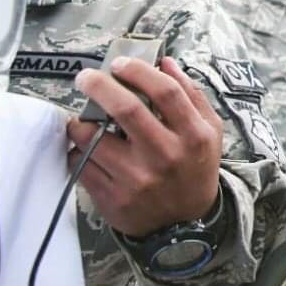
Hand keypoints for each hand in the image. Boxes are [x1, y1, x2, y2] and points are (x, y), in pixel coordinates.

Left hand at [66, 57, 223, 238]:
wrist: (184, 223)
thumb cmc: (195, 168)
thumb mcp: (208, 131)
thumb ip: (190, 95)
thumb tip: (164, 62)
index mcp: (193, 136)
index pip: (165, 92)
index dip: (139, 71)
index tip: (119, 64)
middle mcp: (165, 156)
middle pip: (126, 109)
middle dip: (99, 85)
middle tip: (86, 77)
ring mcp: (137, 178)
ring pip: (93, 138)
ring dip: (80, 122)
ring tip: (83, 119)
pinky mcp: (112, 197)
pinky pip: (80, 164)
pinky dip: (76, 150)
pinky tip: (86, 148)